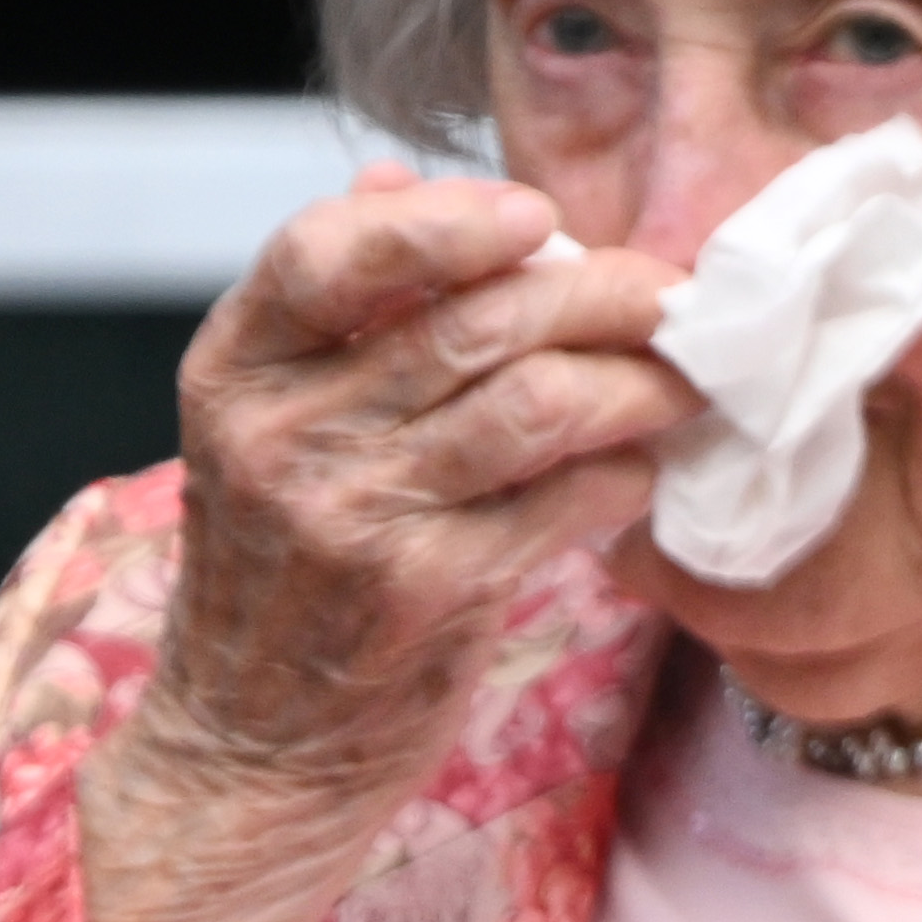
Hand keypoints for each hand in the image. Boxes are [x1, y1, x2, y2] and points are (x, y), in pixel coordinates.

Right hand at [79, 167, 695, 921]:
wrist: (253, 745)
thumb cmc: (285, 567)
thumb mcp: (270, 426)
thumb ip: (338, 305)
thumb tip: (403, 176)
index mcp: (236, 371)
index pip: (326, 252)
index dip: (446, 221)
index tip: (539, 216)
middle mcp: (282, 436)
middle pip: (473, 322)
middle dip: (602, 295)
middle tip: (675, 298)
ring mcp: (354, 518)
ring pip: (537, 405)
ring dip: (638, 384)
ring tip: (685, 383)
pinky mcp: (429, 595)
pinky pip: (564, 503)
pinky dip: (623, 475)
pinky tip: (640, 472)